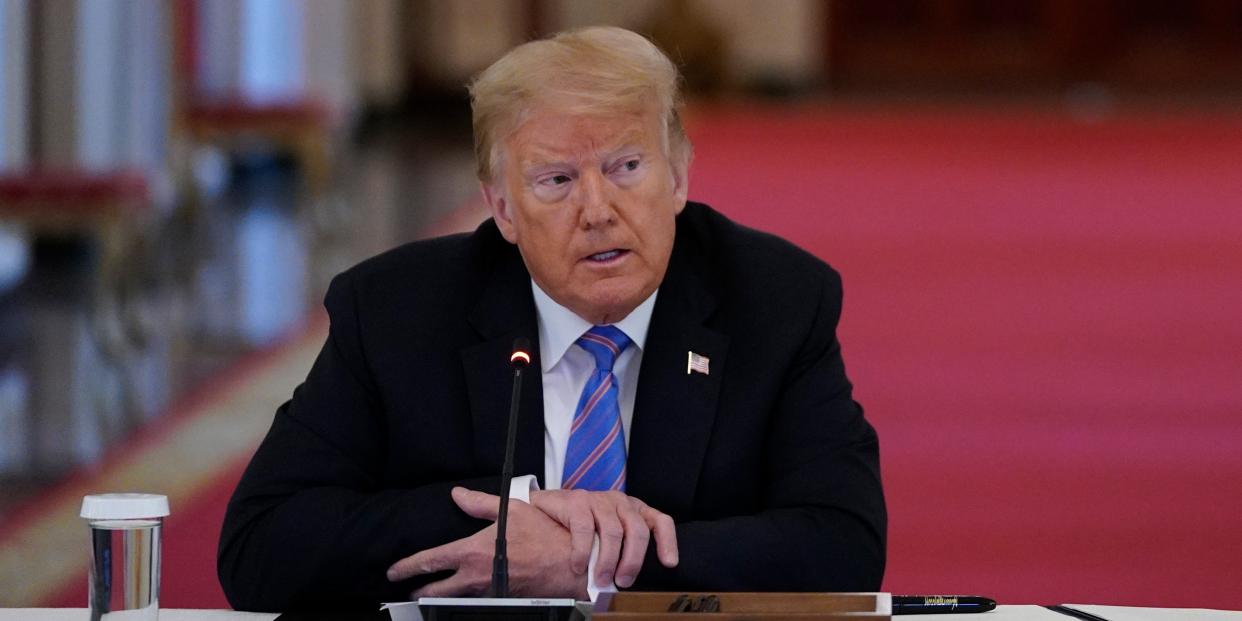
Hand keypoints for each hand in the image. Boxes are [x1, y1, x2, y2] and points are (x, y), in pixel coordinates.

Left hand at [386, 487, 585, 598]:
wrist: (570, 565)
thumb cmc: (545, 535)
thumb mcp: (512, 510)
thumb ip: (480, 503)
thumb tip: (457, 494)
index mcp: (472, 552)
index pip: (429, 562)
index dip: (407, 567)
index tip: (394, 571)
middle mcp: (475, 577)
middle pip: (435, 591)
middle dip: (419, 591)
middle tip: (409, 590)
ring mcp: (488, 592)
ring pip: (455, 598)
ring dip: (441, 596)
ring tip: (432, 592)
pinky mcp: (502, 599)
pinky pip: (477, 599)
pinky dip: (466, 596)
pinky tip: (467, 591)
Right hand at [529, 489, 677, 588]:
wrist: (547, 510)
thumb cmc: (583, 528)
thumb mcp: (608, 537)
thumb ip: (623, 551)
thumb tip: (631, 583)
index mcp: (634, 510)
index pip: (660, 521)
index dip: (668, 542)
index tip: (668, 563)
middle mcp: (620, 502)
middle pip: (637, 530)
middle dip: (633, 560)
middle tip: (624, 581)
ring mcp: (599, 500)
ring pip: (613, 532)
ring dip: (608, 561)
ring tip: (601, 579)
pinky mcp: (577, 501)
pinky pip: (584, 529)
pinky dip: (583, 552)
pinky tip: (578, 566)